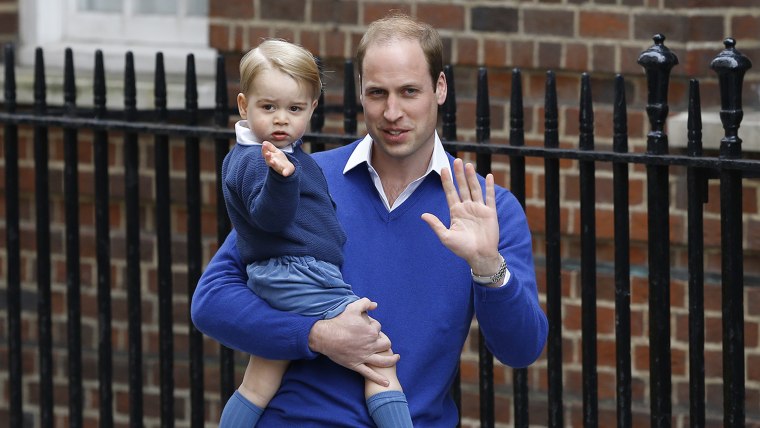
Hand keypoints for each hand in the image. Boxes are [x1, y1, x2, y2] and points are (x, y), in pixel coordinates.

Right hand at [262, 141, 294, 176]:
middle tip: (267, 153)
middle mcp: (272, 163)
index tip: (263, 145)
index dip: (264, 149)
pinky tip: (285, 174)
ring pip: (274, 166)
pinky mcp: (284, 171)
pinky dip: (285, 173)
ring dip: (273, 164)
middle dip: (267, 157)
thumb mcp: (276, 152)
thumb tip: (264, 142)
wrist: (287, 167)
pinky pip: (284, 172)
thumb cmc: (279, 159)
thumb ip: (270, 147)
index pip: (265, 153)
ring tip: (272, 162)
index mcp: (270, 157)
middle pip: (268, 160)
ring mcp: (278, 167)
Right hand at [308, 298, 398, 385]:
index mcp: (371, 331)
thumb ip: (365, 303)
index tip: (368, 326)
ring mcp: (364, 356)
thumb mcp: (352, 307)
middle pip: (385, 344)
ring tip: (396, 358)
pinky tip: (386, 383)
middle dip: (385, 342)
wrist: (325, 336)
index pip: (379, 328)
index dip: (374, 326)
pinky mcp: (356, 365)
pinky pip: (370, 373)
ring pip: (383, 360)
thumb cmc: (338, 321)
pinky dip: (379, 379)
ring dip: (392, 360)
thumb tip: (375, 305)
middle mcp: (370, 345)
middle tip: (383, 342)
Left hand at [421, 158, 501, 274]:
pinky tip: (489, 176)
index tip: (442, 169)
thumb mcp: (445, 237)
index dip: (446, 181)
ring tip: (468, 165)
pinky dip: (489, 187)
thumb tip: (423, 215)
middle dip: (458, 174)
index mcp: (456, 212)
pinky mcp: (490, 212)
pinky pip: (489, 197)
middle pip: (462, 187)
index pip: (450, 192)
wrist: (479, 256)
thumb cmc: (462, 248)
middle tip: (456, 160)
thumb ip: (435, 225)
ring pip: (474, 189)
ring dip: (471, 177)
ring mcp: (479, 209)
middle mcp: (467, 207)